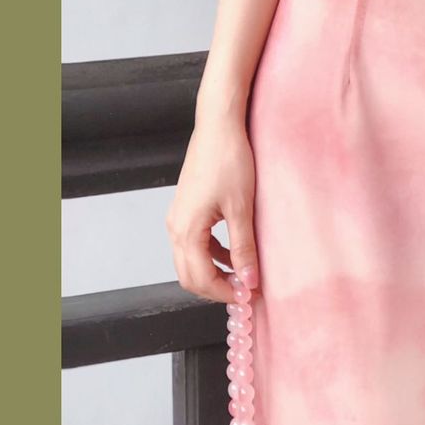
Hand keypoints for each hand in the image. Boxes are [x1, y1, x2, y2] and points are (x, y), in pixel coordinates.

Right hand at [167, 111, 258, 304]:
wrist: (218, 127)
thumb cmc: (229, 161)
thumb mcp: (242, 208)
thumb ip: (244, 248)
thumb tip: (249, 281)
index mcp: (186, 229)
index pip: (200, 279)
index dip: (224, 293)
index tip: (248, 298)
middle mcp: (175, 227)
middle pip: (189, 276)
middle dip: (216, 288)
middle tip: (245, 292)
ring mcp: (178, 218)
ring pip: (191, 261)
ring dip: (215, 272)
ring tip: (244, 275)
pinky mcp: (186, 210)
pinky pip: (194, 244)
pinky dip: (213, 256)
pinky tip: (236, 253)